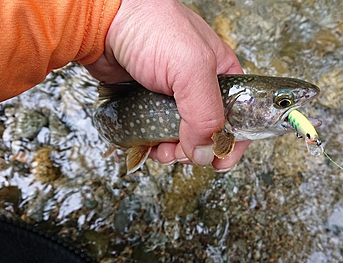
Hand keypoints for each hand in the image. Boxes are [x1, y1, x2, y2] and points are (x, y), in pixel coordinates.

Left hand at [85, 0, 249, 170]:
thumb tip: (206, 151)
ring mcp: (172, 96)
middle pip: (208, 132)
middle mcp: (199, 87)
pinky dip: (154, 144)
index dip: (233, 141)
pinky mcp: (148, 103)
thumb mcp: (191, 68)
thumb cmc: (150, 28)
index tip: (221, 161)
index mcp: (221, 74)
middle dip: (195, 149)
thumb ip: (206, 113)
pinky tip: (148, 144)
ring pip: (181, 137)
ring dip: (172, 150)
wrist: (102, 22)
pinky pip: (157, 133)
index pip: (240, 115)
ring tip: (161, 149)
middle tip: (181, 152)